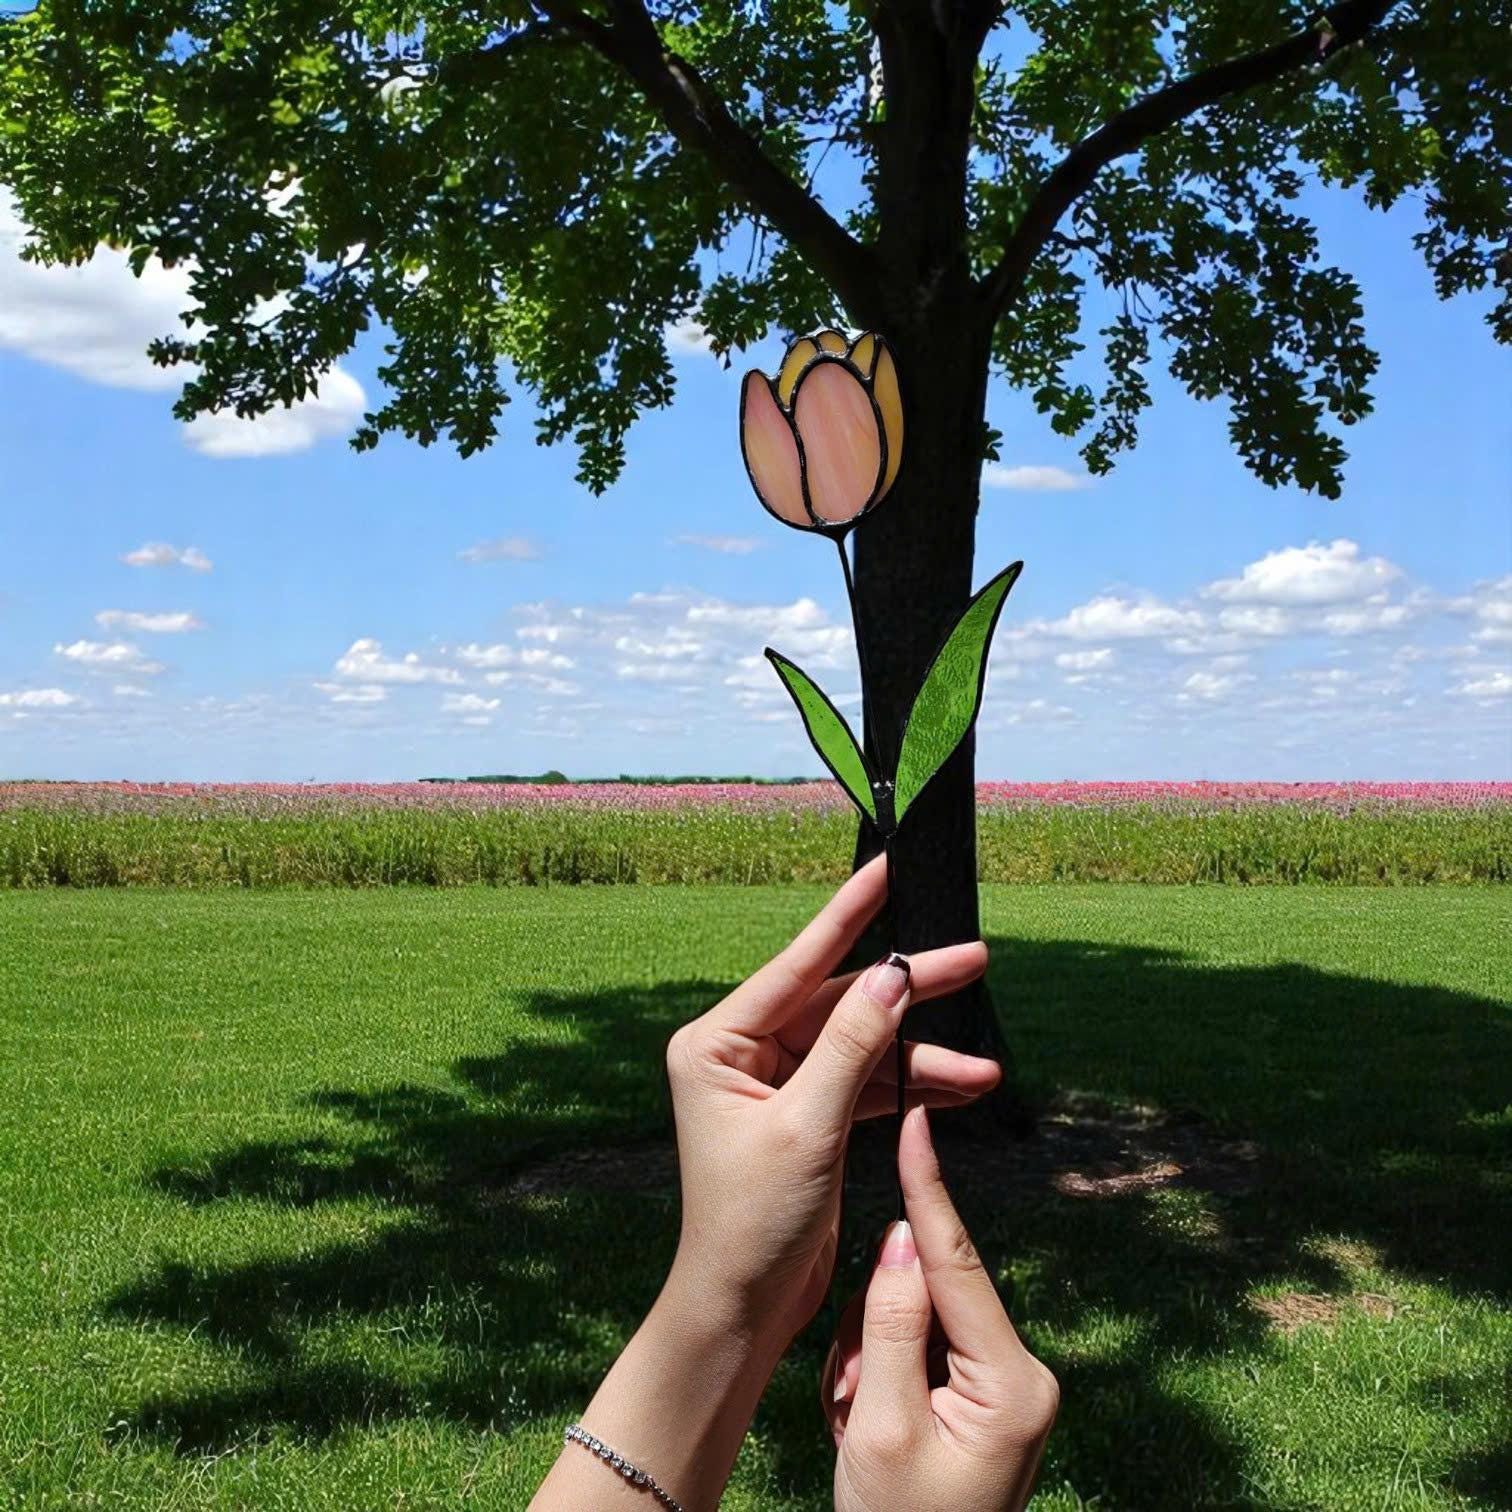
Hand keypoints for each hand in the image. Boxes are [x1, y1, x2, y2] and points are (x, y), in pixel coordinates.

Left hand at [663, 854, 997, 1352]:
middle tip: (975, 959)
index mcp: (717, 1043)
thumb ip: (852, 1046)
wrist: (743, 1310)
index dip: (849, 915)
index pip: (795, 965)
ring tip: (985, 1068)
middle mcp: (743, 1053)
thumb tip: (891, 974)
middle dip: (909, 992)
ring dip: (923, 1058)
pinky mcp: (808, 1116)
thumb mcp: (806, 1128)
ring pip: (864, 1047)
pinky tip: (962, 1088)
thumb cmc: (750, 1223)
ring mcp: (777, 1084)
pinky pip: (867, 1085)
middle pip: (840, 1003)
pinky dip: (911, 1089)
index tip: (888, 867)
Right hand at [824, 1106, 1057, 1511]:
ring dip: (866, 1366)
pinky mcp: (978, 1398)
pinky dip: (874, 1382)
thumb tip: (903, 1236)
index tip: (915, 1123)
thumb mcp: (878, 1424)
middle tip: (852, 1411)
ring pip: (907, 1323)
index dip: (929, 1190)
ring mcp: (1000, 1387)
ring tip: (858, 1433)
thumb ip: (890, 1320)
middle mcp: (1020, 1374)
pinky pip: (909, 1354)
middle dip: (872, 1340)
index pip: (959, 1266)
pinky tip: (868, 1433)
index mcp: (1013, 1383)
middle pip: (924, 1298)